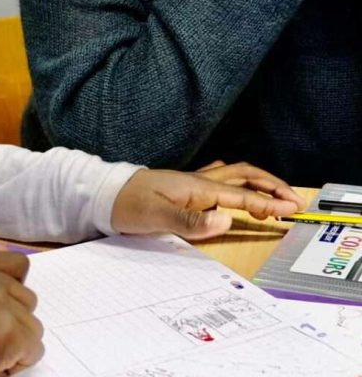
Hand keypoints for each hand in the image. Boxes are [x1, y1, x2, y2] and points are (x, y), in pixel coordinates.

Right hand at [0, 252, 43, 375]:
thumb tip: (4, 287)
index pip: (17, 264)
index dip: (14, 289)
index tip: (0, 308)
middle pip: (26, 297)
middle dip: (14, 319)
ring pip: (32, 324)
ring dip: (17, 340)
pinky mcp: (10, 331)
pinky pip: (34, 347)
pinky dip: (20, 360)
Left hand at [111, 162, 305, 240]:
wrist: (103, 193)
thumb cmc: (127, 204)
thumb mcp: (157, 216)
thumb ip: (192, 221)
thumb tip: (226, 220)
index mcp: (197, 187)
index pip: (242, 194)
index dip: (269, 203)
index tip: (293, 210)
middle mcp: (198, 180)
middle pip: (245, 175)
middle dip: (272, 186)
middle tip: (294, 200)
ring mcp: (191, 182)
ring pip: (235, 174)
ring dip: (259, 181)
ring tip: (277, 193)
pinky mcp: (184, 188)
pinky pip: (220, 178)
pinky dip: (239, 182)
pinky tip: (239, 186)